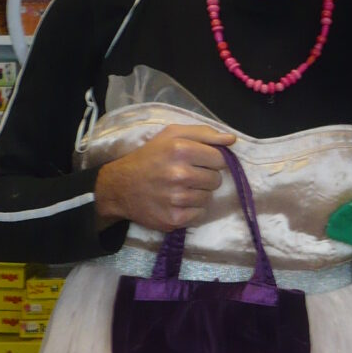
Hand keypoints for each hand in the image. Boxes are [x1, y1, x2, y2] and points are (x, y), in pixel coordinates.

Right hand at [94, 124, 235, 232]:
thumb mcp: (171, 135)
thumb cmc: (149, 158)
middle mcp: (179, 174)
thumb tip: (231, 140)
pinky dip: (192, 210)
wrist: (119, 187)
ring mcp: (177, 199)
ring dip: (198, 194)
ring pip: (209, 198)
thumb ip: (203, 133)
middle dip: (205, 177)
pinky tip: (176, 202)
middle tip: (186, 175)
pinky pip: (200, 214)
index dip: (212, 161)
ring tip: (178, 189)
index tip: (199, 162)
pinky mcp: (175, 219)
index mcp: (180, 149)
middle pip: (216, 180)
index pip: (220, 159)